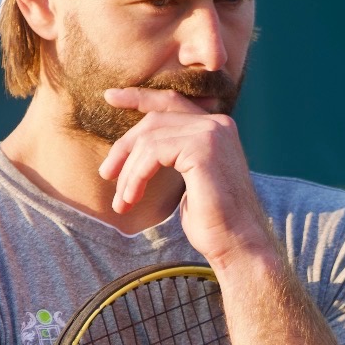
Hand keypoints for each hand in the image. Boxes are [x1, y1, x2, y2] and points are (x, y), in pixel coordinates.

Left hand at [97, 87, 275, 268]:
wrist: (238, 246)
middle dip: (124, 146)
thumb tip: (140, 152)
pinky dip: (136, 176)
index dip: (139, 97)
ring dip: (129, 172)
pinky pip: (153, 152)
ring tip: (122, 201)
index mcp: (216, 129)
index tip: (110, 98)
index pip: (171, 103)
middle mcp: (217, 124)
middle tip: (106, 174)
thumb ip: (174, 158)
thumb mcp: (189, 182)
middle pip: (155, 119)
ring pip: (150, 138)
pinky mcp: (202, 149)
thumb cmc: (214, 223)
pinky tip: (132, 199)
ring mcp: (212, 133)